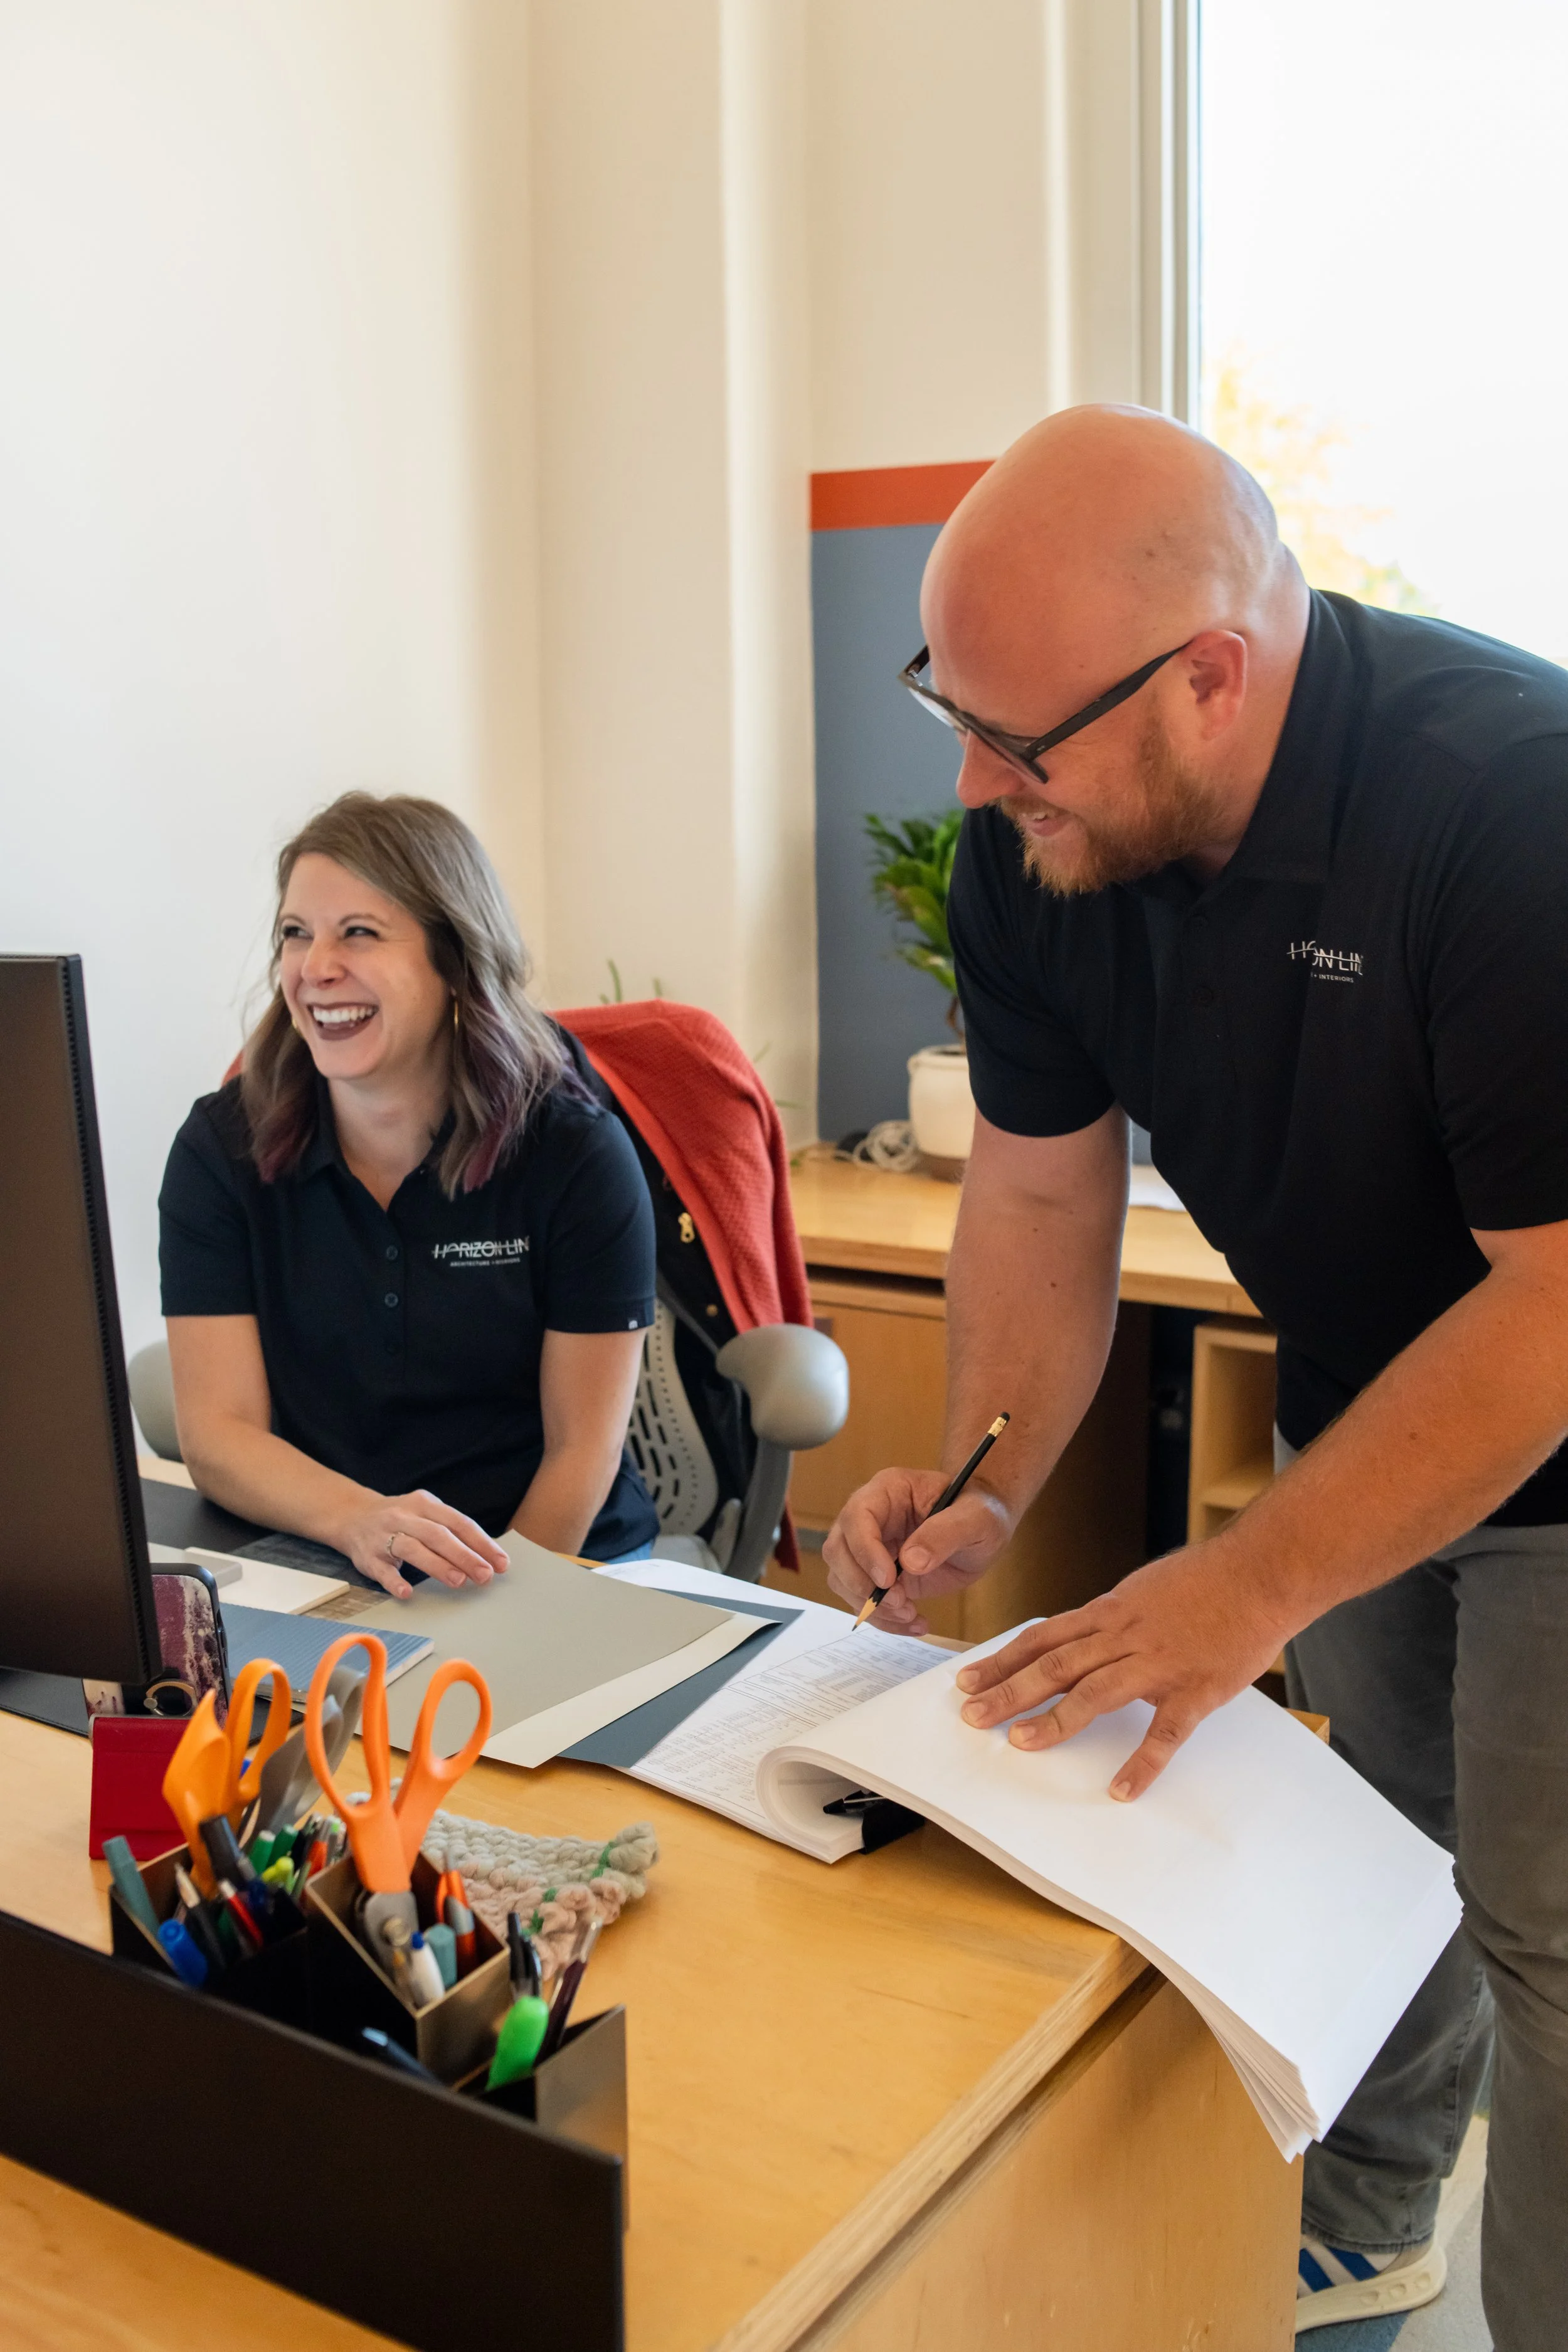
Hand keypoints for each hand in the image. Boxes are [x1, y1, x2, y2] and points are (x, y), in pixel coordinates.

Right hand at [331, 1489, 509, 1598]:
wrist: (352, 1516)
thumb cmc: (401, 1519)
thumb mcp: (425, 1513)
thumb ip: (452, 1531)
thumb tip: (488, 1557)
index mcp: (425, 1504)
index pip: (459, 1523)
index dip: (482, 1543)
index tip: (500, 1563)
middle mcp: (405, 1517)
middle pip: (438, 1535)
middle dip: (465, 1556)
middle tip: (485, 1575)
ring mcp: (384, 1536)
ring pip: (413, 1549)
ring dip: (437, 1565)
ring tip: (459, 1581)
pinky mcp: (367, 1556)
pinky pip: (382, 1570)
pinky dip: (395, 1581)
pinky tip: (408, 1592)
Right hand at [822, 1467, 1011, 1634]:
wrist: (985, 1530)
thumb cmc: (981, 1511)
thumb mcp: (976, 1518)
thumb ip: (945, 1534)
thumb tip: (910, 1563)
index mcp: (888, 1490)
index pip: (857, 1516)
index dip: (865, 1550)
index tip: (888, 1580)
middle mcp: (870, 1517)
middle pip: (837, 1549)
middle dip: (861, 1584)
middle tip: (901, 1603)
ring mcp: (869, 1547)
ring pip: (843, 1579)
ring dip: (871, 1606)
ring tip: (911, 1616)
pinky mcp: (877, 1575)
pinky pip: (863, 1600)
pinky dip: (884, 1619)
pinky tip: (915, 1623)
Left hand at [954, 1542, 1287, 1797]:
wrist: (1262, 1571)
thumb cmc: (1206, 1579)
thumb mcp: (1145, 1588)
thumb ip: (1113, 1617)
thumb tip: (1083, 1636)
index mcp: (1110, 1611)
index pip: (1043, 1637)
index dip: (1003, 1659)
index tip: (968, 1678)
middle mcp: (1125, 1635)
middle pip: (1055, 1665)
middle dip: (1008, 1691)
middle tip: (972, 1715)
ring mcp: (1159, 1664)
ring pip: (1095, 1693)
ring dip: (1055, 1720)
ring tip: (1020, 1743)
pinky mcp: (1196, 1690)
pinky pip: (1166, 1732)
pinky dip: (1143, 1763)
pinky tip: (1123, 1790)